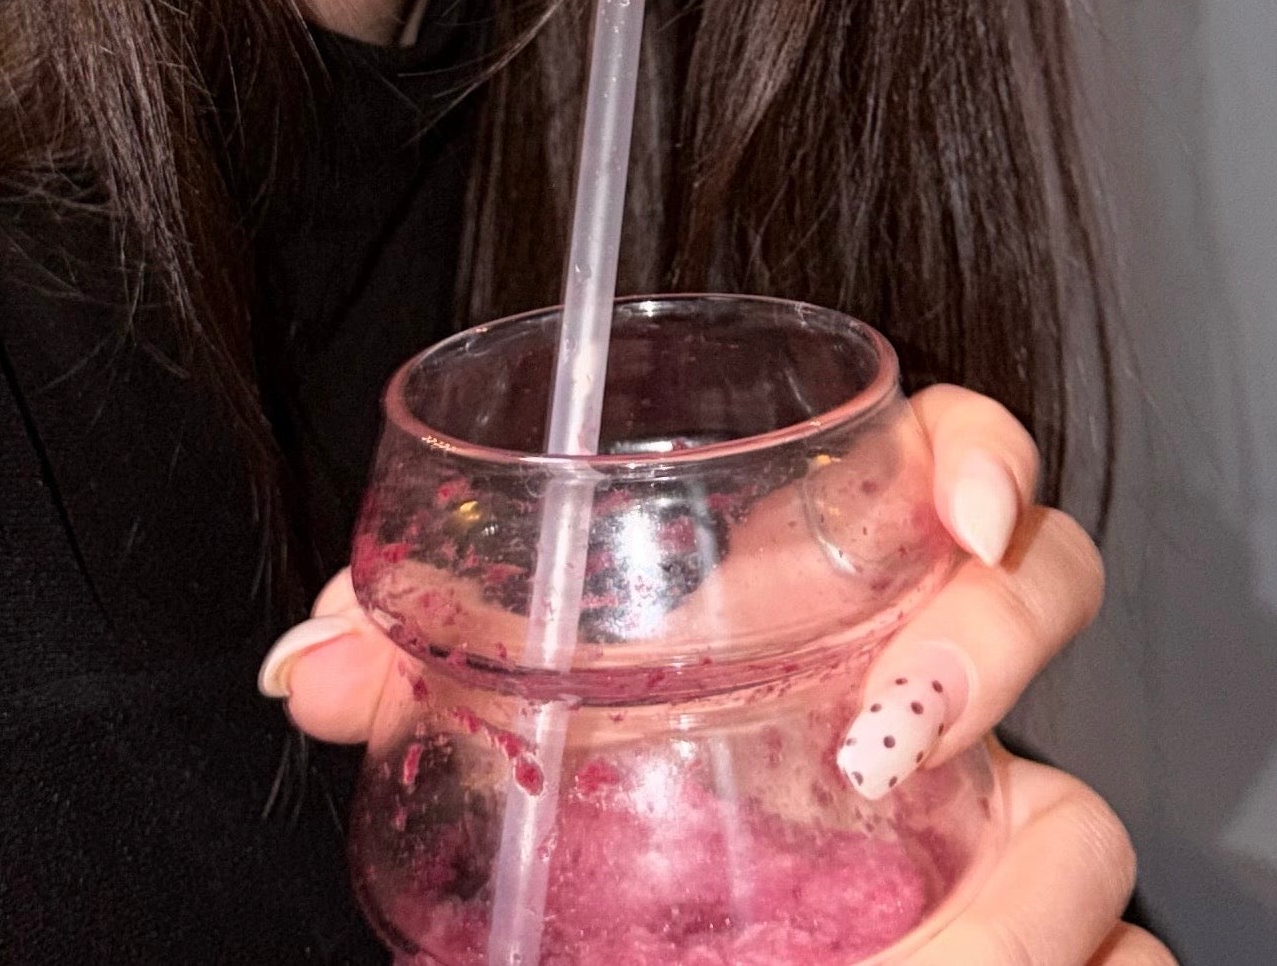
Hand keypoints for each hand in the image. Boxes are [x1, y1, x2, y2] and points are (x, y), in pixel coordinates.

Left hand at [259, 384, 1160, 962]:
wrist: (647, 844)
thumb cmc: (606, 688)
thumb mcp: (521, 649)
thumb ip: (413, 638)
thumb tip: (300, 671)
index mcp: (820, 537)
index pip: (960, 451)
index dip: (986, 459)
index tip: (957, 505)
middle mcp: (912, 624)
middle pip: (1040, 581)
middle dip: (993, 632)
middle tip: (892, 707)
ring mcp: (953, 747)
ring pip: (1067, 747)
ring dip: (994, 764)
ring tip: (879, 783)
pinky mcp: (973, 860)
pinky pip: (1057, 867)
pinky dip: (1029, 896)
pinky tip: (954, 916)